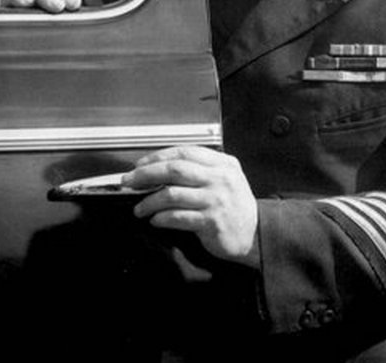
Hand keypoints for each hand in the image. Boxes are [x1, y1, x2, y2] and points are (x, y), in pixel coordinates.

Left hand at [122, 146, 259, 266]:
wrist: (255, 233)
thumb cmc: (236, 207)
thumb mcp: (226, 179)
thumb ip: (203, 170)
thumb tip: (162, 169)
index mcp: (222, 164)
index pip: (185, 152)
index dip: (158, 156)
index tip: (140, 164)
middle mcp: (220, 178)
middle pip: (175, 169)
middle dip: (146, 174)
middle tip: (130, 181)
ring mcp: (216, 199)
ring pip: (172, 194)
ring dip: (149, 201)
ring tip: (140, 208)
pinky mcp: (211, 221)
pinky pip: (178, 217)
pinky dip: (162, 218)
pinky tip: (155, 220)